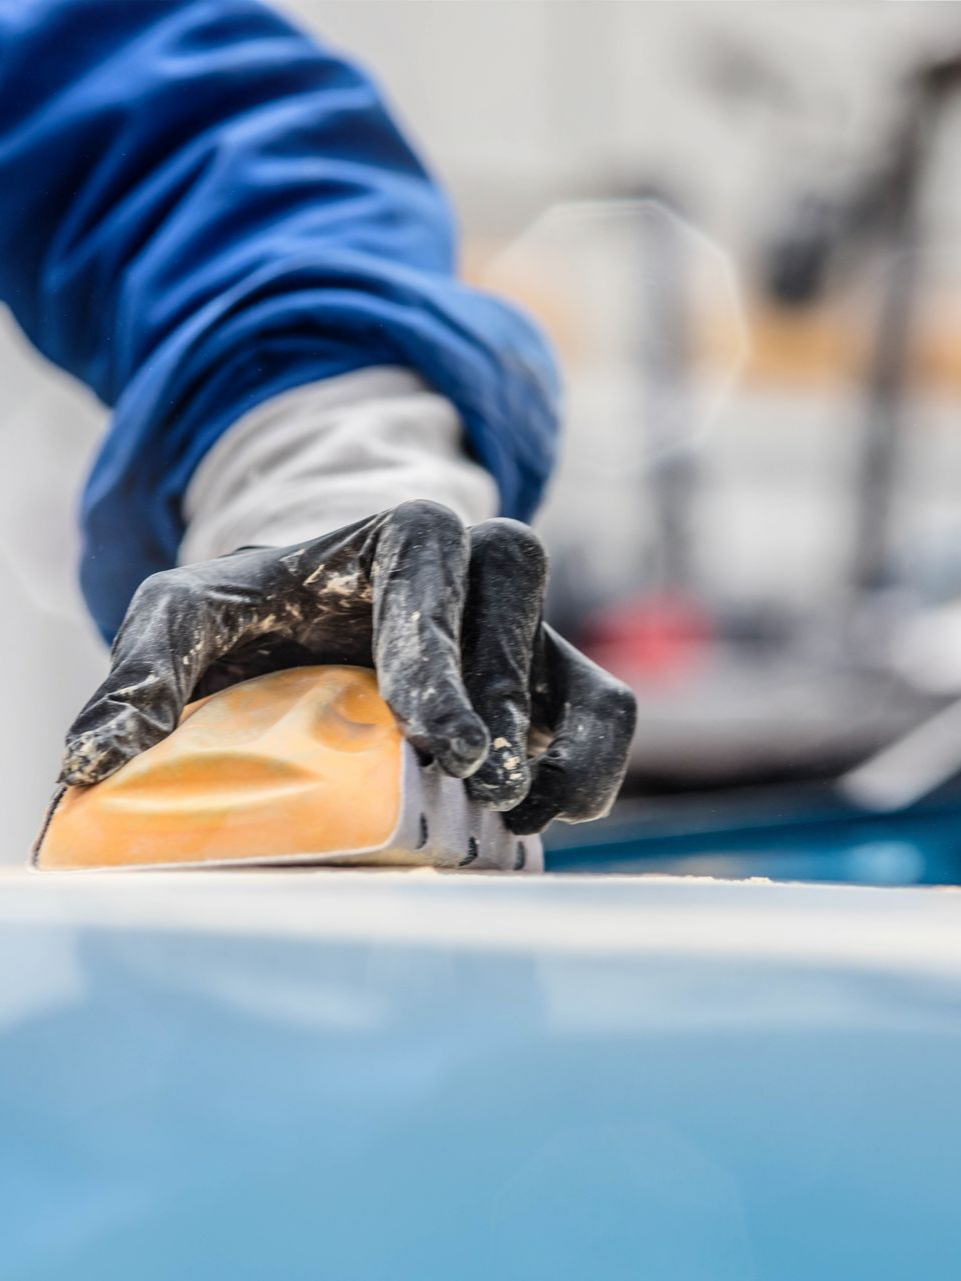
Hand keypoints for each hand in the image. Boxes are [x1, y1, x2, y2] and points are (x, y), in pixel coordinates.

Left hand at [61, 502, 635, 832]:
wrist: (319, 616)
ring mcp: (524, 630)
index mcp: (400, 532)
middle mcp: (479, 568)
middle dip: (502, 706)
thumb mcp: (184, 613)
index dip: (444, 659)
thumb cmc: (256, 612)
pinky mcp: (551, 682)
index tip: (442, 745)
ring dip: (562, 756)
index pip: (434, 574)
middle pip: (519, 616)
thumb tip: (98, 757)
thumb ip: (140, 663)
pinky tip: (541, 820)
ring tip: (507, 816)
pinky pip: (608, 716)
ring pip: (589, 678)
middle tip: (470, 783)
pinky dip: (595, 769)